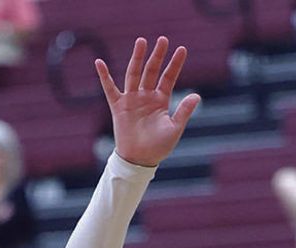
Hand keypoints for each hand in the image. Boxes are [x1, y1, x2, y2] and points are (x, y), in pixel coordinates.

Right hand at [95, 35, 200, 167]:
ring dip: (137, 58)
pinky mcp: (118, 106)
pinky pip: (110, 89)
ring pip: (134, 74)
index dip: (175, 64)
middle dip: (157, 55)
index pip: (169, 78)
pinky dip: (104, 76)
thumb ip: (184, 111)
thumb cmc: (158, 147)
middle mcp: (146, 96)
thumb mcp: (174, 129)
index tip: (182, 49)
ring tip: (141, 41)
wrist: (139, 160)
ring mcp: (132, 99)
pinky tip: (99, 62)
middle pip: (152, 71)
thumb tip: (197, 95)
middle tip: (163, 39)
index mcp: (161, 101)